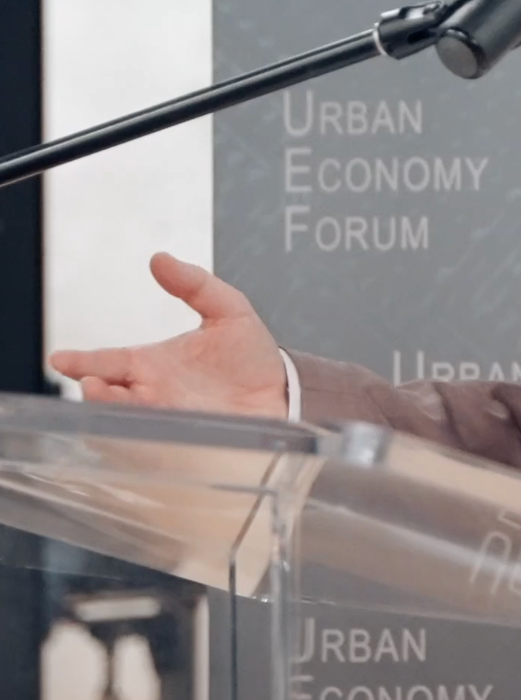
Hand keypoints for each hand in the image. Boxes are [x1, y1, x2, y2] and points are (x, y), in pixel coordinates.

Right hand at [49, 252, 287, 419]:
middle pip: (109, 394)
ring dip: (115, 410)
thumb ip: (195, 284)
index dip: (83, 362)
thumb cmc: (250, 355)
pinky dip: (145, 433)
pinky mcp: (186, 438)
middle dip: (96, 389)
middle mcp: (152, 393)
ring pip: (127, 418)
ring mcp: (167, 418)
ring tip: (108, 395)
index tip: (59, 358)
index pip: (109, 362)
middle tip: (92, 380)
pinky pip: (156, 440)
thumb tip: (160, 258)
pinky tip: (145, 420)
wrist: (282, 391)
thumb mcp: (228, 309)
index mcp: (153, 364)